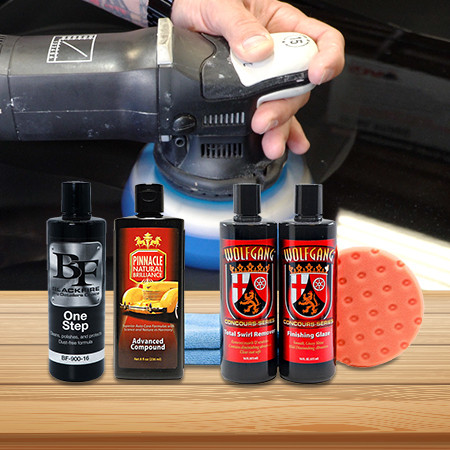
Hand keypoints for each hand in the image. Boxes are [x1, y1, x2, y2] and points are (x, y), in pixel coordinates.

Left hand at [171, 0, 344, 158]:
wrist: (180, 19)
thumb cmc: (204, 0)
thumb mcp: (219, 3)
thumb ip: (238, 24)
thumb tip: (258, 50)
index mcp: (281, 23)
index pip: (321, 40)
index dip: (328, 58)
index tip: (317, 74)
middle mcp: (278, 52)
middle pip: (299, 83)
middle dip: (286, 105)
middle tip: (265, 119)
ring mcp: (265, 76)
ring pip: (284, 104)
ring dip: (279, 126)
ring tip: (269, 142)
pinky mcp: (250, 93)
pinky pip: (268, 112)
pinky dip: (276, 130)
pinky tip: (278, 142)